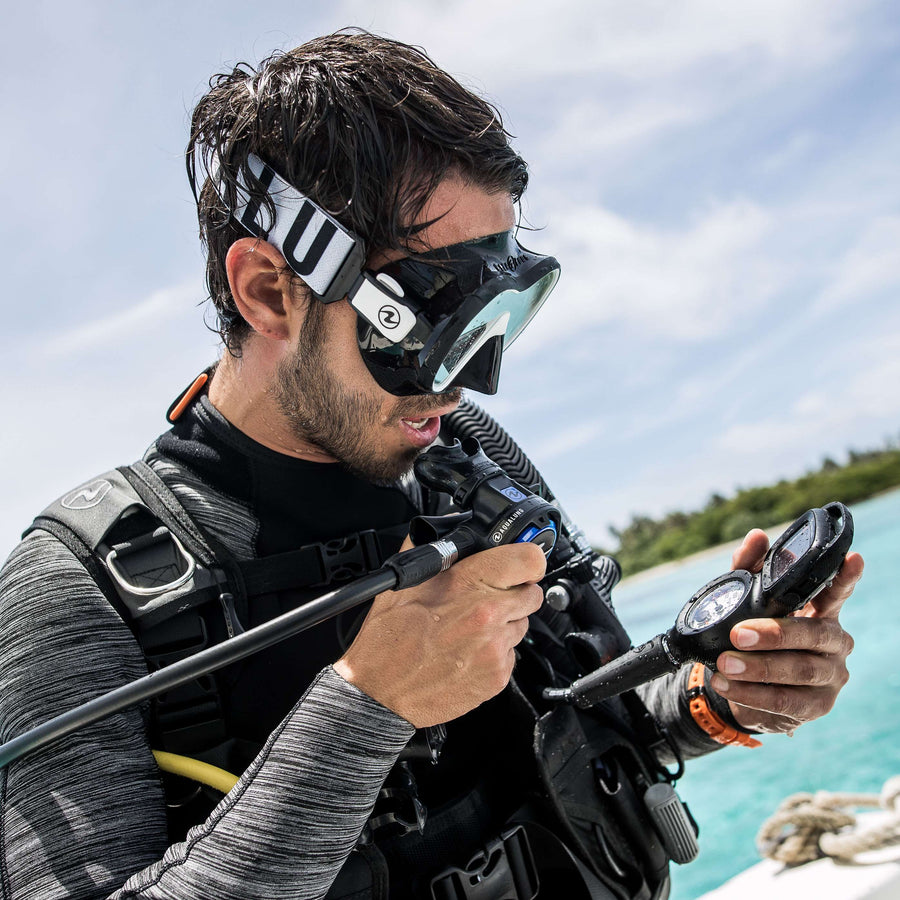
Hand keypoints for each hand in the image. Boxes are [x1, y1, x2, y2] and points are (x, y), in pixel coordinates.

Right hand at [334, 539, 545, 726]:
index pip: (529, 559)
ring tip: (470, 629)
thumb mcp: (405, 581)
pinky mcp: (497, 676)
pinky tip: (467, 652)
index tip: (520, 565)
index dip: (526, 560)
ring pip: (522, 624)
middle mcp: (488, 615)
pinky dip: (495, 652)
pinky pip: (512, 655)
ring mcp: (495, 648)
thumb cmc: (389, 639)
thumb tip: (448, 526)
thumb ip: (432, 547)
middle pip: (532, 593)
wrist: (380, 692)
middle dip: (514, 593)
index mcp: (468, 584)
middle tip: (487, 600)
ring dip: (504, 624)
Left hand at [709, 528, 862, 734]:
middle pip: (812, 635)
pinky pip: (786, 701)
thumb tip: (757, 536)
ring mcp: (830, 675)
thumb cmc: (753, 632)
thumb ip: (750, 568)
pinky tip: (728, 685)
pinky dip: (752, 694)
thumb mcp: (747, 600)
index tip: (852, 559)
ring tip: (725, 664)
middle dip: (774, 635)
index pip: (837, 592)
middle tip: (738, 635)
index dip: (845, 578)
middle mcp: (834, 642)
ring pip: (799, 671)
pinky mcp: (816, 706)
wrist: (747, 686)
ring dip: (758, 668)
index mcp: (822, 612)